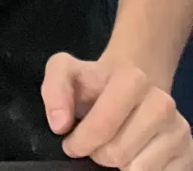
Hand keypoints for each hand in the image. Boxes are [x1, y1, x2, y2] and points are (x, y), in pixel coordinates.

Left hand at [43, 52, 192, 170]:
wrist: (132, 88)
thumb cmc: (95, 84)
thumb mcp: (67, 72)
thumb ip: (55, 90)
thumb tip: (59, 124)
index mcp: (133, 79)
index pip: (103, 126)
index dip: (82, 141)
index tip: (71, 143)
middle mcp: (163, 103)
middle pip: (119, 154)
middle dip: (98, 155)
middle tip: (94, 146)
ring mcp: (180, 131)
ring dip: (119, 167)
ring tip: (113, 150)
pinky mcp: (189, 155)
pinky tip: (133, 158)